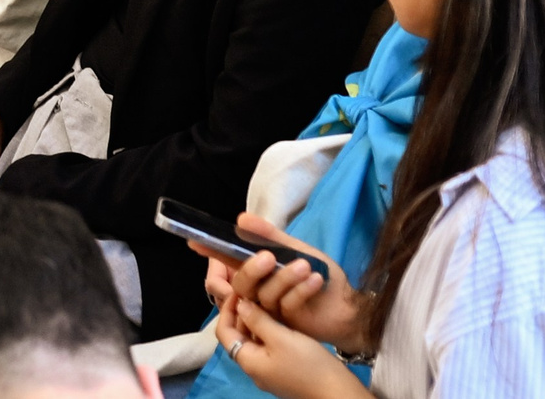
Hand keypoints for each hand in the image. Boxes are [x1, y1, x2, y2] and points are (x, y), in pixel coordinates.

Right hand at [196, 214, 368, 354]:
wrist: (349, 306)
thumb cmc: (322, 277)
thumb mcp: (298, 250)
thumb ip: (271, 237)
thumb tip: (240, 218)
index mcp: (258, 271)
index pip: (230, 260)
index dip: (212, 251)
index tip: (195, 242)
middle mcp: (259, 291)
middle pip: (242, 283)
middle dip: (252, 269)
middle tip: (269, 256)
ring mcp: (271, 311)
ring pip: (264, 295)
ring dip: (285, 278)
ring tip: (306, 267)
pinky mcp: (286, 325)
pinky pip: (286, 305)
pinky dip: (301, 291)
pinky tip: (316, 281)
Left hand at [220, 291, 367, 398]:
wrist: (339, 393)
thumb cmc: (308, 365)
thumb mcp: (281, 338)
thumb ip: (258, 320)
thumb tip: (240, 303)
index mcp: (248, 361)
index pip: (224, 332)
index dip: (227, 309)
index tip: (239, 290)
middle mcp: (254, 368)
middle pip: (239, 335)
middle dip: (243, 313)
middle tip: (254, 290)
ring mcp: (270, 371)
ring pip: (256, 339)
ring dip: (258, 320)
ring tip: (267, 298)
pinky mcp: (285, 371)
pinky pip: (270, 346)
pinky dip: (270, 330)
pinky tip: (281, 316)